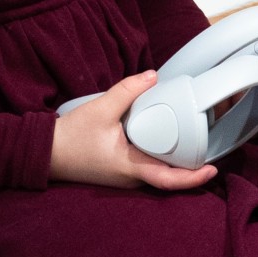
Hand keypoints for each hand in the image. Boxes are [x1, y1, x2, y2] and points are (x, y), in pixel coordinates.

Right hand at [51, 70, 218, 190]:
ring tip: (197, 142)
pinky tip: (169, 140)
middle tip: (212, 148)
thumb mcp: (100, 109)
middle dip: (192, 167)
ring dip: (177, 161)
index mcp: (129, 167)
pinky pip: (147, 166)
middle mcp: (131, 177)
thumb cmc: (70, 137)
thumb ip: (127, 91)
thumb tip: (153, 76)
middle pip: (169, 177)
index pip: (168, 180)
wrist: (44, 152)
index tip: (212, 170)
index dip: (193, 179)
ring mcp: (125, 176)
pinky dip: (162, 156)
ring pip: (158, 172)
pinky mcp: (120, 169)